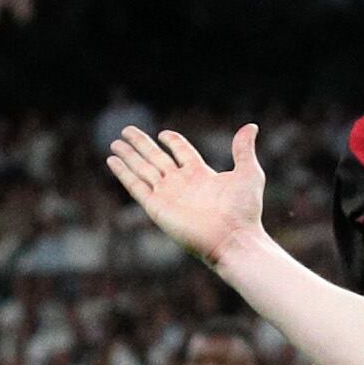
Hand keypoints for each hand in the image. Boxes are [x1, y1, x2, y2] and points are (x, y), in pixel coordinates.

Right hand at [106, 123, 268, 266]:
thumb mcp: (249, 173)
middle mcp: (182, 183)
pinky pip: (136, 186)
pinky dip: (123, 172)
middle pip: (156, 157)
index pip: (182, 152)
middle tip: (126, 130)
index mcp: (202, 174)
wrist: (233, 238)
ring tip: (115, 142)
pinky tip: (112, 160)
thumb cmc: (244, 210)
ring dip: (128, 155)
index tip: (164, 133)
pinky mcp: (156, 207)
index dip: (173, 142)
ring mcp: (167, 194)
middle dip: (141, 144)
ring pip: (143, 169)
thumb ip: (243, 149)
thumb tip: (251, 126)